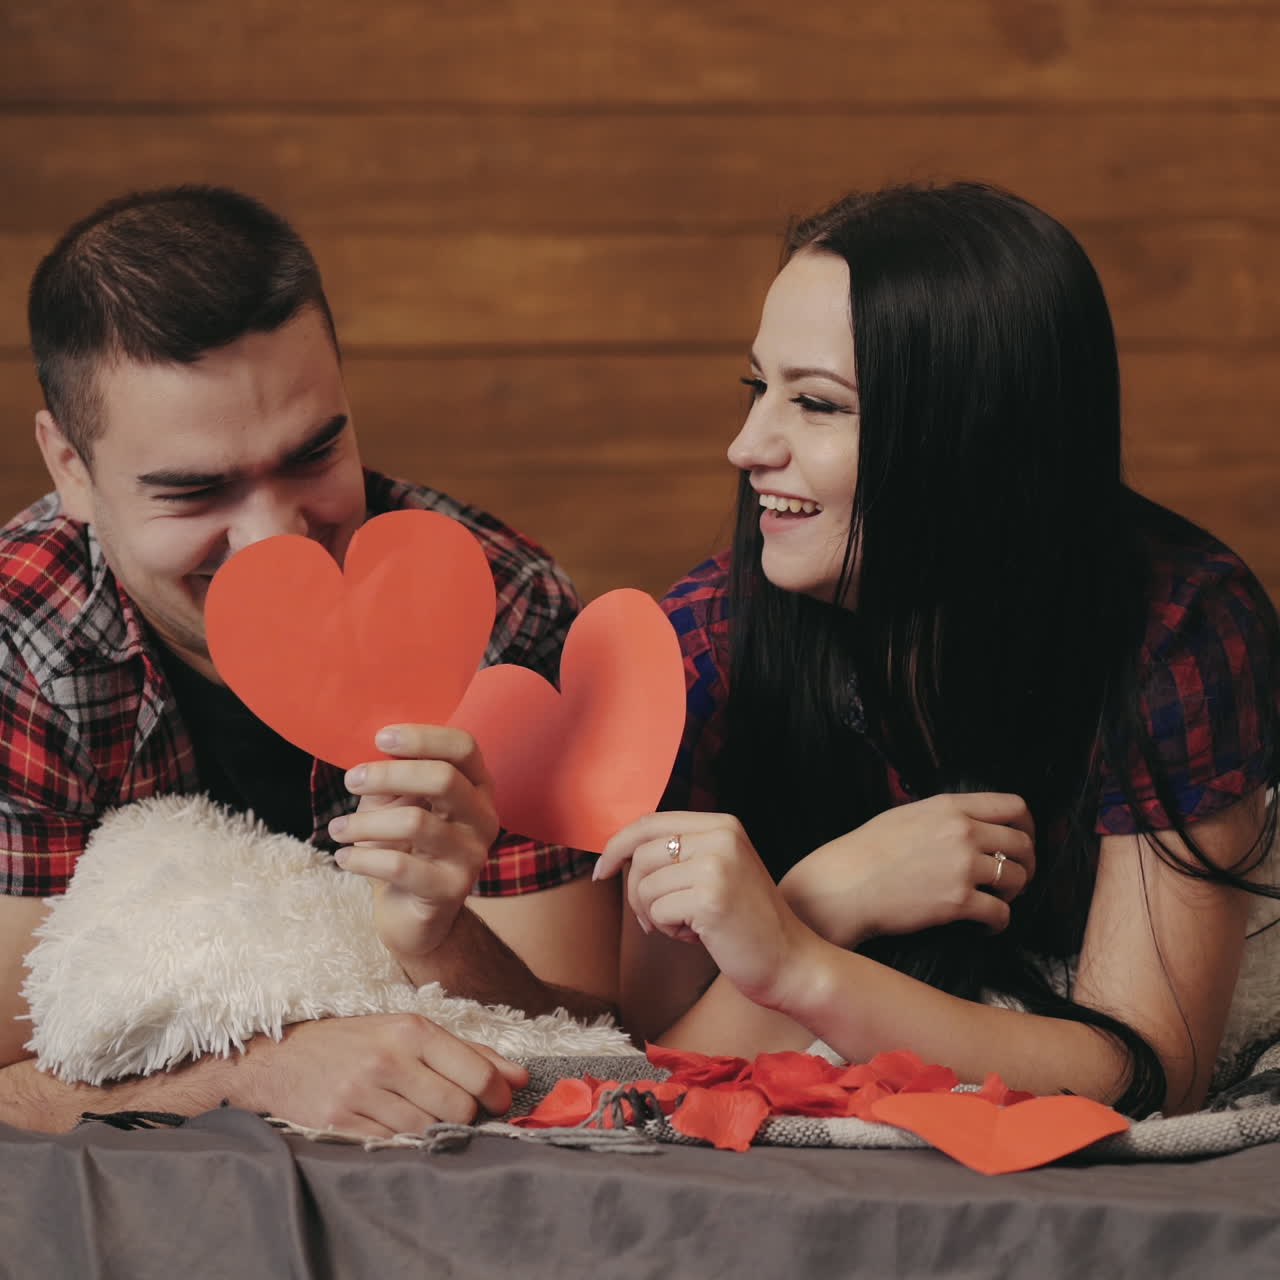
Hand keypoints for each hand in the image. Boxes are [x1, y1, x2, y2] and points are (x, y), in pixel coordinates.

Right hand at [237, 1013, 526, 1137]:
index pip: (475, 1072)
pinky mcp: (340, 1123)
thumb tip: (520, 1076)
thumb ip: (468, 1052)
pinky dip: (404, 1141)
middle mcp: (388, 1059)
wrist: (281, 1058)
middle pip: (457, 1107)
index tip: (500, 1102)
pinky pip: (393, 1144)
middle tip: (459, 1111)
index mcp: (411, 1030)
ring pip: (427, 1130)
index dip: (497, 1095)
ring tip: (424, 1115)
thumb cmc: (356, 1041)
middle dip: (467, 1116)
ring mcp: (362, 1092)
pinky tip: (396, 1124)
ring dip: (435, 1130)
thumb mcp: (409, 1031)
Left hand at [330, 725, 500, 963]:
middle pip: (443, 779)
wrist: (413, 915)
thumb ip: (393, 778)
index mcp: (477, 787)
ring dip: (364, 823)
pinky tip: (345, 858)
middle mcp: (483, 818)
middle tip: (351, 780)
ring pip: (415, 823)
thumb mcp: (396, 804)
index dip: (423, 737)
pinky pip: (400, 866)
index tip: (380, 738)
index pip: (463, 747)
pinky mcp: (451, 890)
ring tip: (337, 830)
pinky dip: (363, 858)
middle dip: (389, 775)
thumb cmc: (404, 848)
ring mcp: (472, 855)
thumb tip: (374, 753)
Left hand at [596, 812, 819, 1011]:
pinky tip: (699, 937)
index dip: (616, 846)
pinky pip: (658, 911)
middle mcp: (722, 836)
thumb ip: (680, 853)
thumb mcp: (717, 871)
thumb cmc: (745, 923)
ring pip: (645, 885)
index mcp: (723, 824)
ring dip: (656, 915)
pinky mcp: (711, 897)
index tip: (600, 871)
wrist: (790, 962)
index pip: (649, 822)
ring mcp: (718, 864)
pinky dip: (670, 931)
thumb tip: (617, 851)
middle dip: (635, 893)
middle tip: (654, 920)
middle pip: (641, 854)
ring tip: (688, 926)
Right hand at [780, 793, 1035, 947]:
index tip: (1022, 841)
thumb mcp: (906, 815)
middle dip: (1025, 863)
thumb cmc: (866, 852)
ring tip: (997, 901)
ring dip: (1013, 893)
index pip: (1013, 806)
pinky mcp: (958, 902)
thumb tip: (969, 825)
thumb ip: (943, 816)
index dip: (1026, 826)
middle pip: (1022, 843)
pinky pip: (1001, 914)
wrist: (845, 885)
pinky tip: (985, 927)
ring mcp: (962, 867)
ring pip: (1017, 878)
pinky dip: (998, 923)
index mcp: (950, 807)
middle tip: (1015, 878)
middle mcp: (962, 832)